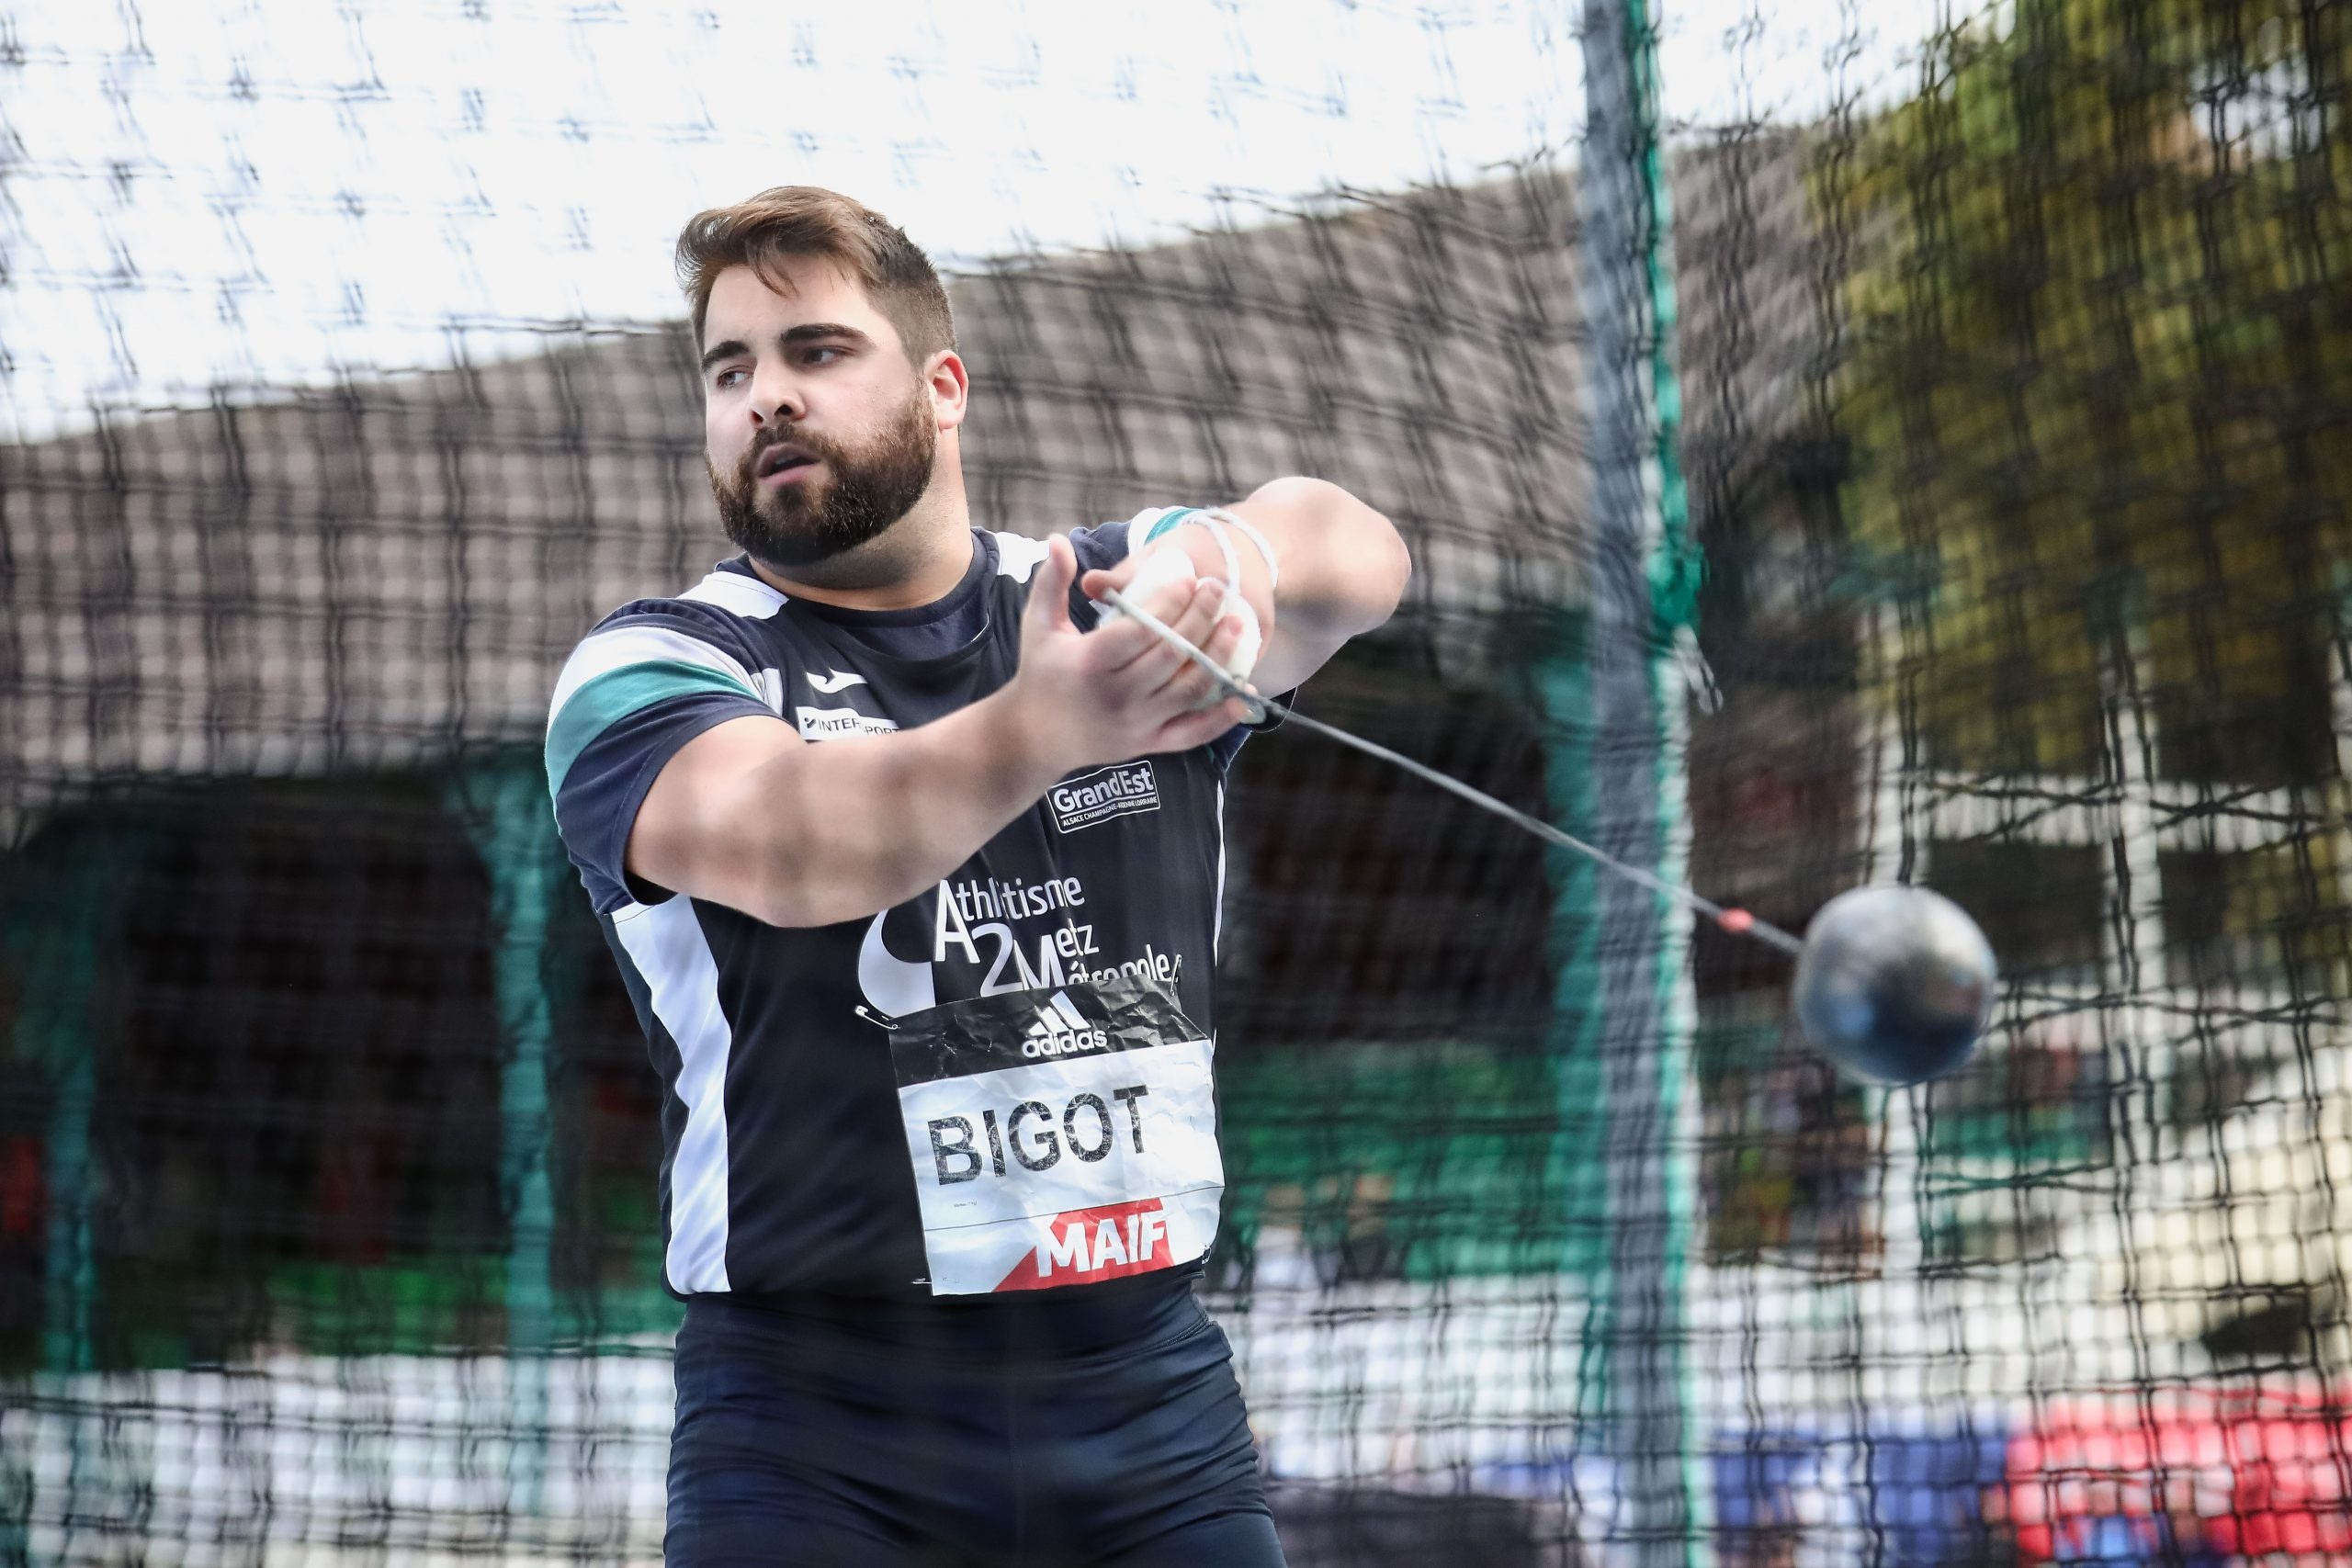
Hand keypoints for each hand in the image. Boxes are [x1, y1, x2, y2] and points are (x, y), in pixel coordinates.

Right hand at [1002, 536, 1253, 777]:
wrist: (1035, 739)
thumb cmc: (1040, 673)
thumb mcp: (1037, 624)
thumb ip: (1051, 581)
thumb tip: (1058, 539)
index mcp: (1091, 663)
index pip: (1140, 630)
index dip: (1169, 602)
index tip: (1188, 578)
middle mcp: (1118, 695)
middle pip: (1171, 655)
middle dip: (1201, 618)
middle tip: (1219, 589)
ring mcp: (1138, 723)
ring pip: (1189, 689)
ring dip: (1220, 656)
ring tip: (1238, 624)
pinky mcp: (1151, 744)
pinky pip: (1194, 733)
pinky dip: (1221, 717)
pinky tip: (1243, 692)